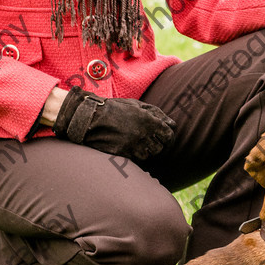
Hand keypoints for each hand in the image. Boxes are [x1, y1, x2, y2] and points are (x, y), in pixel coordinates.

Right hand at [52, 86, 175, 160]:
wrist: (92, 117)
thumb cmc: (114, 109)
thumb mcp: (136, 105)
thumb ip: (155, 113)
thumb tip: (171, 123)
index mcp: (148, 120)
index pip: (168, 134)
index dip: (168, 136)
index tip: (164, 137)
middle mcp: (144, 133)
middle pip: (161, 146)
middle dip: (158, 144)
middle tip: (152, 141)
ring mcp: (134, 145)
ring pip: (150, 154)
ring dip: (148, 151)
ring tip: (141, 144)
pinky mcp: (124, 153)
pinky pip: (138, 159)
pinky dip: (138, 155)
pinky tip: (132, 148)